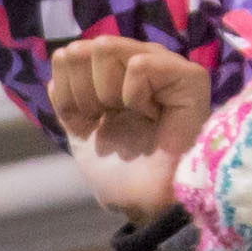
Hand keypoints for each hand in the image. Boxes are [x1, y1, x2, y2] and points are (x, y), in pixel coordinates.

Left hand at [50, 34, 213, 217]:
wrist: (143, 203)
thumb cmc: (119, 173)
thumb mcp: (80, 130)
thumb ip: (68, 97)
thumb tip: (63, 59)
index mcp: (116, 74)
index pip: (70, 55)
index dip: (69, 92)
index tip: (92, 120)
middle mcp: (141, 62)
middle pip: (86, 47)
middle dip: (85, 92)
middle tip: (109, 118)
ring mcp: (165, 66)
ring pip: (107, 47)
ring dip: (108, 92)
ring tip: (132, 116)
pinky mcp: (188, 76)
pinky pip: (140, 64)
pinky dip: (135, 95)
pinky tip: (153, 115)